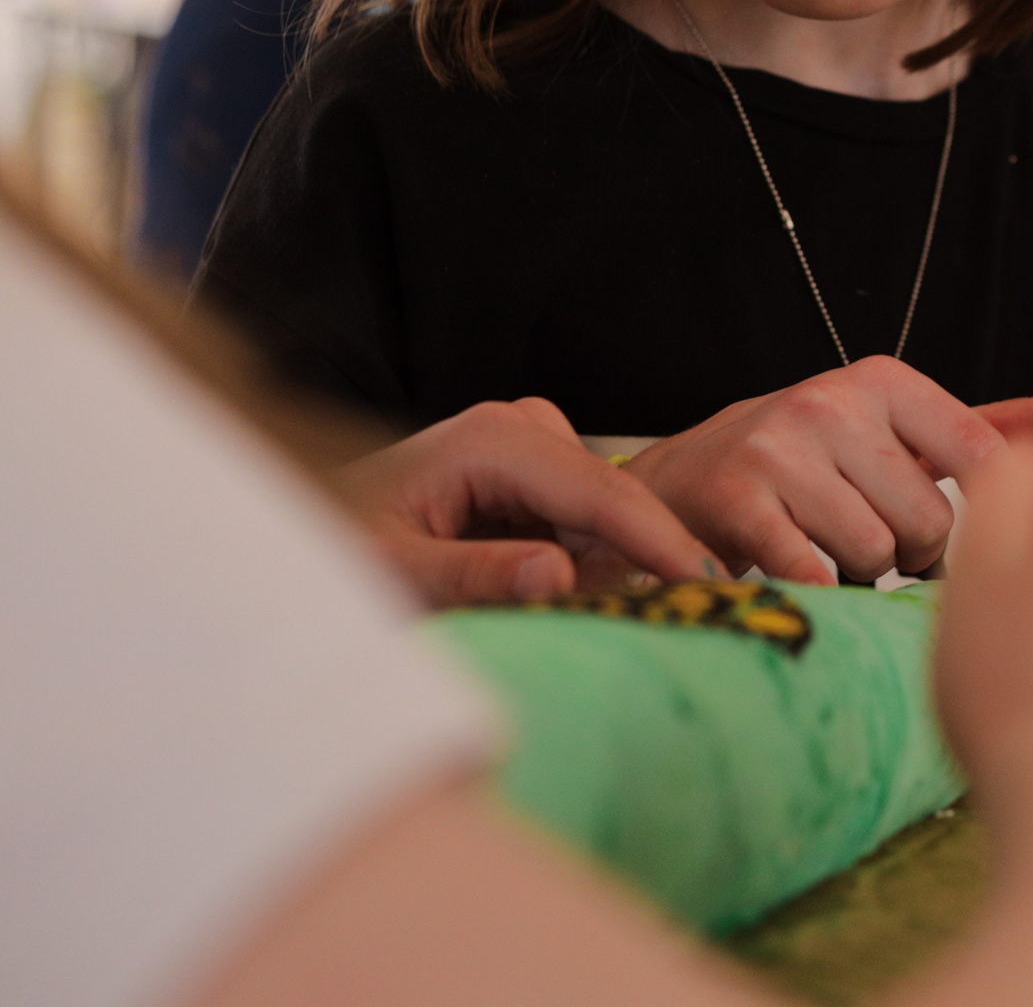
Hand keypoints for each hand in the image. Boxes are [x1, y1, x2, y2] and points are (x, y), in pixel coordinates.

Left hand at [338, 398, 724, 605]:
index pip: (600, 491)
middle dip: (652, 557)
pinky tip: (593, 602)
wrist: (305, 534)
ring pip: (608, 514)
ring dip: (621, 567)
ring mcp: (533, 447)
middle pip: (616, 498)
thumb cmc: (335, 549)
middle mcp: (521, 429)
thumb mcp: (393, 574)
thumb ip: (473, 576)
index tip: (711, 586)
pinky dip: (598, 565)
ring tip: (632, 618)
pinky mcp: (536, 475)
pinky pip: (589, 523)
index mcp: (490, 440)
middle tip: (694, 619)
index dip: (660, 541)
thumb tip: (557, 576)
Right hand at [622, 356, 1032, 583]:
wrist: (680, 484)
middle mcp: (832, 401)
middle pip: (928, 521)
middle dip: (908, 553)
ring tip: (827, 553)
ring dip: (859, 575)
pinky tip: (796, 574)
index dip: (967, 517)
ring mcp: (779, 446)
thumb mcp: (897, 433)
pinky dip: (815, 591)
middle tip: (869, 543)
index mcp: (883, 380)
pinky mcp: (735, 498)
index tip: (936, 528)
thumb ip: (988, 427)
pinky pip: (814, 573)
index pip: (978, 459)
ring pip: (874, 553)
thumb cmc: (810, 465)